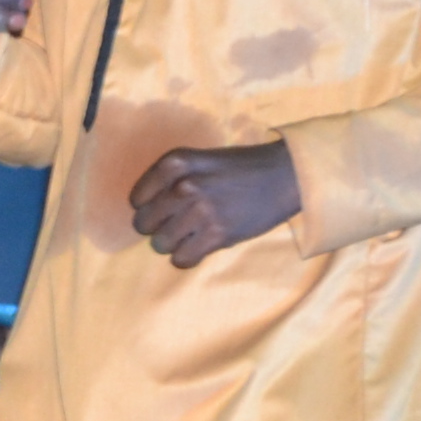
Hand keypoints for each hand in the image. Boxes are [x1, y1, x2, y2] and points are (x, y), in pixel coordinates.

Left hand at [126, 141, 302, 268]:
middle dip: (156, 227)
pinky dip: (187, 258)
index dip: (148, 206)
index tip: (166, 207)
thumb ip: (169, 180)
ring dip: (173, 244)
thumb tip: (142, 211)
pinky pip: (181, 260)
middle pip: (143, 224)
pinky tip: (199, 247)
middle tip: (177, 224)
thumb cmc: (239, 169)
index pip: (136, 199)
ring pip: (160, 244)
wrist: (284, 176)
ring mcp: (201, 211)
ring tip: (191, 235)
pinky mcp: (218, 234)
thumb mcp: (199, 160)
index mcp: (175, 163)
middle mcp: (184, 185)